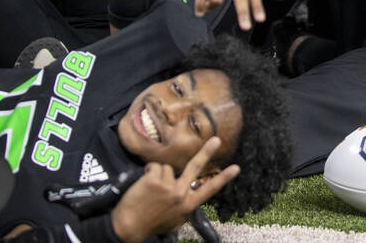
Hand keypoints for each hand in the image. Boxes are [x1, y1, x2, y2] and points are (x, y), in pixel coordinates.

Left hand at [110, 137, 238, 242]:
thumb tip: (187, 195)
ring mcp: (168, 186)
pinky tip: (143, 185)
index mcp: (187, 205)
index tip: (236, 168)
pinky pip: (154, 166)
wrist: (129, 227)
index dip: (224, 178)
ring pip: (167, 168)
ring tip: (149, 190)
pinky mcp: (154, 180)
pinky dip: (148, 172)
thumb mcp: (174, 220)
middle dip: (206, 152)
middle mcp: (180, 194)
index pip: (209, 189)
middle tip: (216, 140)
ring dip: (158, 174)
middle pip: (196, 168)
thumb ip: (183, 206)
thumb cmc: (151, 224)